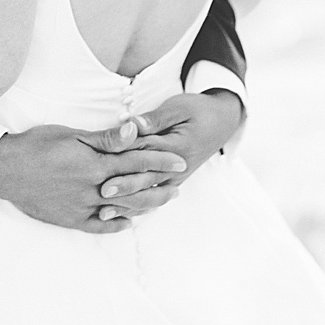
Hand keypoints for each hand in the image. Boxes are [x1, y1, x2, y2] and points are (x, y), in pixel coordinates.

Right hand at [0, 123, 187, 233]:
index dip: (161, 161)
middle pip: (134, 189)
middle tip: (179, 185)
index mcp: (95, 165)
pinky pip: (97, 226)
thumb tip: (135, 130)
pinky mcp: (68, 219)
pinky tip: (128, 222)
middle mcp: (92, 189)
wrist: (5, 169)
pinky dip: (115, 224)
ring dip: (143, 206)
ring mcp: (81, 207)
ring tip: (161, 202)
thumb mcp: (73, 134)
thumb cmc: (38, 144)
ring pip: (120, 209)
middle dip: (159, 187)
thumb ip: (106, 137)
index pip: (137, 163)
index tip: (181, 160)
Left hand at [79, 91, 244, 221]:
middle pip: (145, 179)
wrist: (222, 123)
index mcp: (177, 147)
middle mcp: (176, 168)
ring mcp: (174, 179)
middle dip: (124, 187)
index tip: (105, 165)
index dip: (125, 158)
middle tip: (102, 192)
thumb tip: (133, 124)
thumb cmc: (198, 111)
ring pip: (148, 195)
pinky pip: (153, 199)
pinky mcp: (171, 183)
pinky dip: (136, 209)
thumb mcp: (179, 108)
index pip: (147, 153)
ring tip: (104, 213)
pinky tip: (119, 216)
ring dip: (127, 204)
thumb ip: (155, 119)